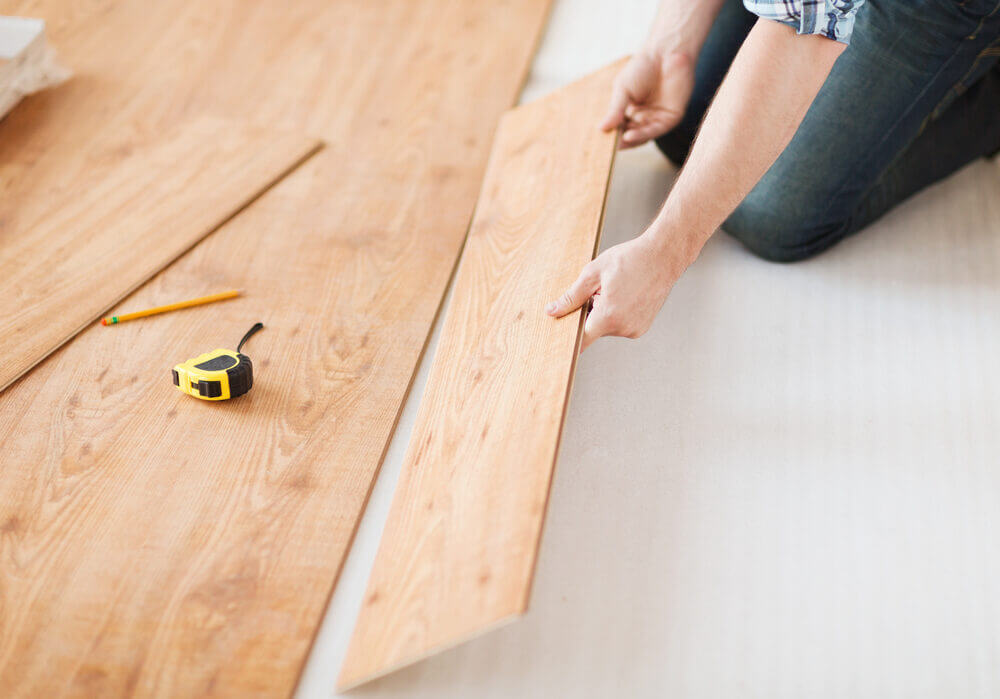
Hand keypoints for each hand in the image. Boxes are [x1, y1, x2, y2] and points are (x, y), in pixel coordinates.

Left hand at [545, 233, 685, 350]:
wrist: (663, 256)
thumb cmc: (630, 259)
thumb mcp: (593, 274)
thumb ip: (571, 297)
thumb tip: (552, 311)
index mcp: (609, 316)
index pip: (580, 340)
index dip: (569, 336)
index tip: (561, 334)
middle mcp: (623, 328)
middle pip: (593, 330)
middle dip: (589, 313)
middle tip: (598, 291)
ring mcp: (635, 330)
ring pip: (606, 327)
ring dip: (604, 313)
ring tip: (616, 290)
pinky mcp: (641, 328)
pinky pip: (620, 325)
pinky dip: (616, 314)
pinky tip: (625, 295)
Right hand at [601, 50, 694, 147]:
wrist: (666, 52)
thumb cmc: (643, 66)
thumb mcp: (623, 90)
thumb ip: (615, 110)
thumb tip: (601, 129)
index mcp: (631, 110)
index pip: (620, 127)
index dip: (611, 134)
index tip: (600, 140)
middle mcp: (644, 116)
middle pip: (631, 134)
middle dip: (620, 140)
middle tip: (608, 147)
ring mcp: (658, 118)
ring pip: (643, 135)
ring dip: (631, 140)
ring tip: (619, 141)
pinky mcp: (671, 117)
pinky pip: (656, 130)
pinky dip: (642, 134)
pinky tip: (629, 136)